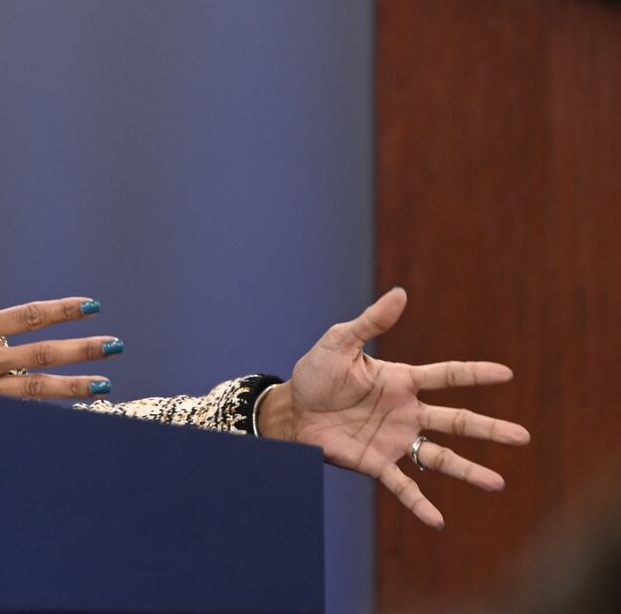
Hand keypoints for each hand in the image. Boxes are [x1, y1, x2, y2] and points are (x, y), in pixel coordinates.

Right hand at [0, 246, 121, 399]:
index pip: (27, 316)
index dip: (63, 310)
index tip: (91, 305)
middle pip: (42, 354)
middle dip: (82, 349)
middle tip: (115, 346)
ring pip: (36, 390)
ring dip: (72, 387)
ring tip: (103, 386)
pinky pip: (15, 412)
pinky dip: (42, 412)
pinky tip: (61, 411)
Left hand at [259, 287, 531, 528]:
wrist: (291, 410)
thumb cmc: (315, 373)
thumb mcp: (339, 342)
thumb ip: (370, 322)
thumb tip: (399, 294)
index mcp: (400, 381)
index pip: (445, 376)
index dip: (474, 374)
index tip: (506, 374)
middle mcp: (405, 412)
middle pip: (456, 421)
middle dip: (489, 429)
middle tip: (523, 437)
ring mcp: (394, 440)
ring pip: (439, 457)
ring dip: (468, 471)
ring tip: (498, 484)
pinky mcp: (375, 463)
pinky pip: (402, 485)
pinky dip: (419, 503)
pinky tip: (437, 520)